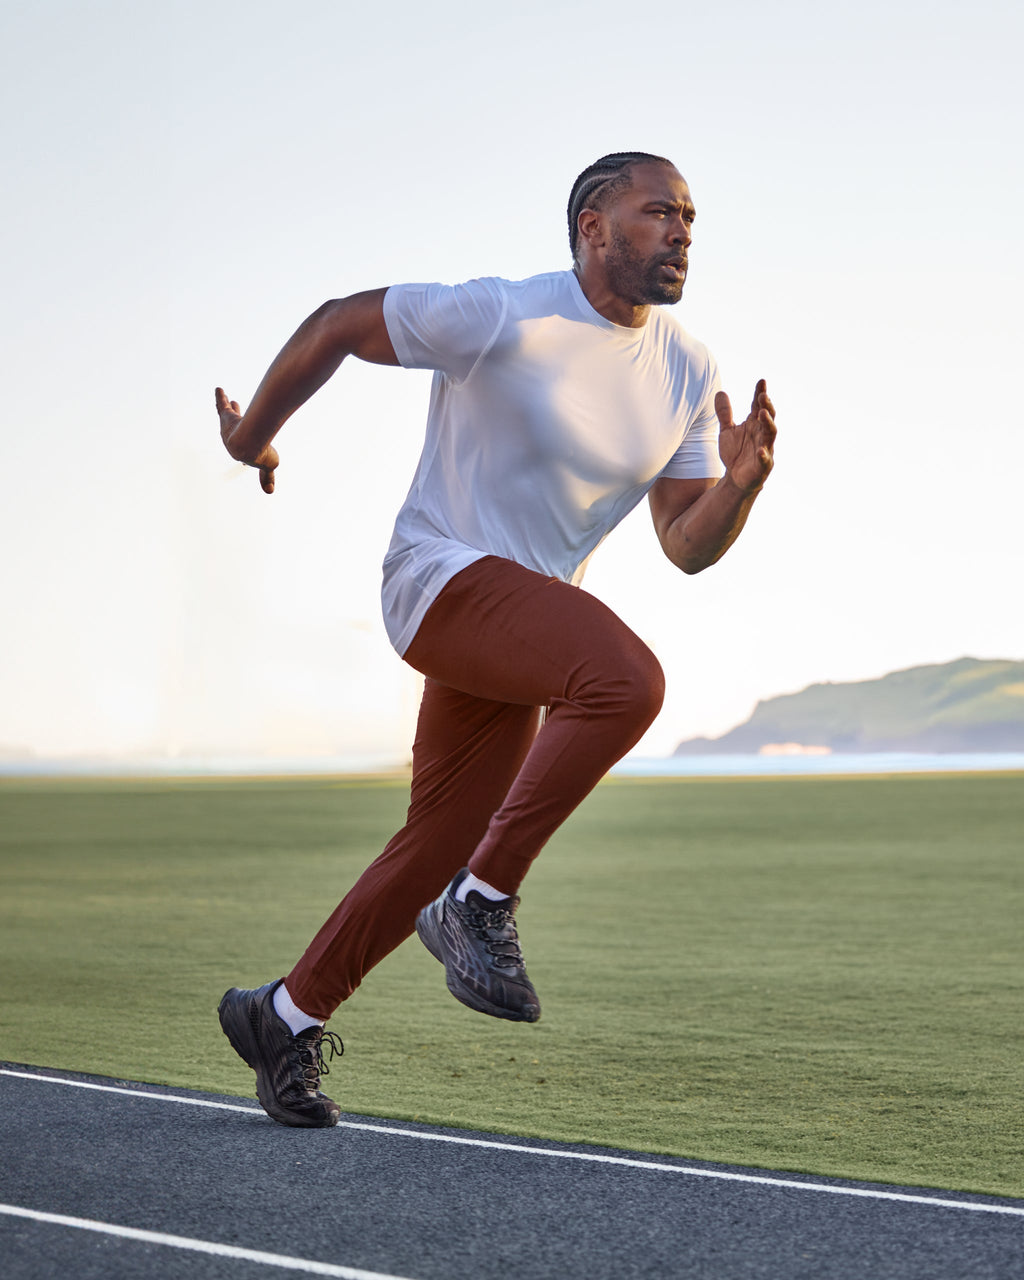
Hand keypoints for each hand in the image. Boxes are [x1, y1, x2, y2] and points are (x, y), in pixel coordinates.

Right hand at [216, 387, 278, 493]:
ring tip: (232, 400)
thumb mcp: (270, 465)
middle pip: (237, 427)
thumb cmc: (260, 455)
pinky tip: (218, 389)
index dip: (246, 450)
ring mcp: (230, 427)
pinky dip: (220, 397)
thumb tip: (269, 492)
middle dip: (240, 420)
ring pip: (231, 415)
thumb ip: (267, 477)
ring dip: (231, 408)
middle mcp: (234, 438)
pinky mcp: (226, 417)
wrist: (248, 444)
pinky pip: (221, 405)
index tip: (247, 453)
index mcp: (243, 451)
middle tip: (241, 412)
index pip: (244, 449)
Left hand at [715, 378, 775, 494]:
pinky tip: (760, 450)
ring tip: (762, 413)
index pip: (759, 406)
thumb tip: (720, 392)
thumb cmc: (735, 453)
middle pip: (767, 417)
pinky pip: (765, 459)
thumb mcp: (727, 431)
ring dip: (768, 423)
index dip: (760, 394)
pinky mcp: (763, 466)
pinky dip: (763, 455)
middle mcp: (762, 434)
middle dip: (766, 406)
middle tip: (763, 395)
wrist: (736, 478)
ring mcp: (765, 449)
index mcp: (754, 425)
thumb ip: (724, 413)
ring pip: (770, 434)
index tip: (762, 381)